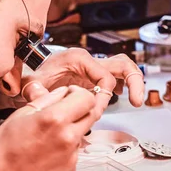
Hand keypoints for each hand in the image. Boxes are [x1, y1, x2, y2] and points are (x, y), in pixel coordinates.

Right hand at [0, 85, 97, 170]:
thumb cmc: (0, 151)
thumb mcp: (20, 115)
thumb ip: (46, 100)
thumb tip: (62, 92)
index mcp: (54, 119)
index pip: (87, 98)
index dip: (78, 93)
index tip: (69, 95)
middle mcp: (68, 137)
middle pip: (91, 114)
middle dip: (79, 109)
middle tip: (62, 112)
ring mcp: (71, 155)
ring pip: (83, 132)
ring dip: (72, 128)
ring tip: (47, 136)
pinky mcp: (70, 169)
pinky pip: (75, 151)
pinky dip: (66, 147)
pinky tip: (47, 151)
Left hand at [21, 49, 144, 113]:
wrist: (34, 71)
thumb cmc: (36, 76)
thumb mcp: (32, 84)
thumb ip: (34, 90)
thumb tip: (41, 96)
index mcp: (79, 59)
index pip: (104, 78)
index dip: (104, 96)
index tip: (97, 111)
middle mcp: (90, 60)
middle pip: (122, 65)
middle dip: (133, 82)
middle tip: (137, 101)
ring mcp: (94, 67)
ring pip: (123, 68)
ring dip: (133, 83)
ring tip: (137, 101)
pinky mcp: (96, 74)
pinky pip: (117, 75)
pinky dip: (125, 85)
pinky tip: (127, 98)